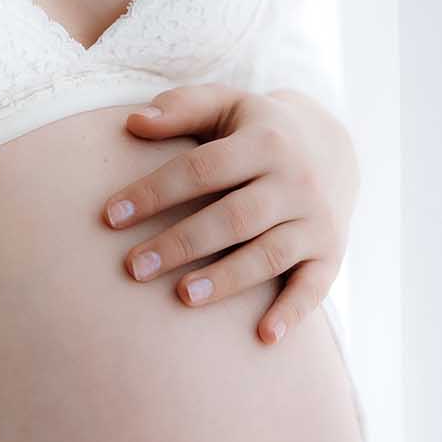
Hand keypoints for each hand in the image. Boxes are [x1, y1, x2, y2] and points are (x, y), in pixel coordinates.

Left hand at [101, 83, 359, 345]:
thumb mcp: (226, 105)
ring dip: (227, 279)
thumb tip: (133, 123)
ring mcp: (316, 219)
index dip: (155, 192)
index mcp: (264, 141)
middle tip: (133, 268)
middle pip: (234, 216)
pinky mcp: (330, 252)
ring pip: (270, 254)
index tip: (110, 217)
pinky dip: (292, 313)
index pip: (202, 168)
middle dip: (182, 243)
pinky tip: (262, 337)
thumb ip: (182, 107)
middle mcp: (295, 180)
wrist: (332, 149)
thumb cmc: (256, 131)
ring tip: (182, 296)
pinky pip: (314, 287)